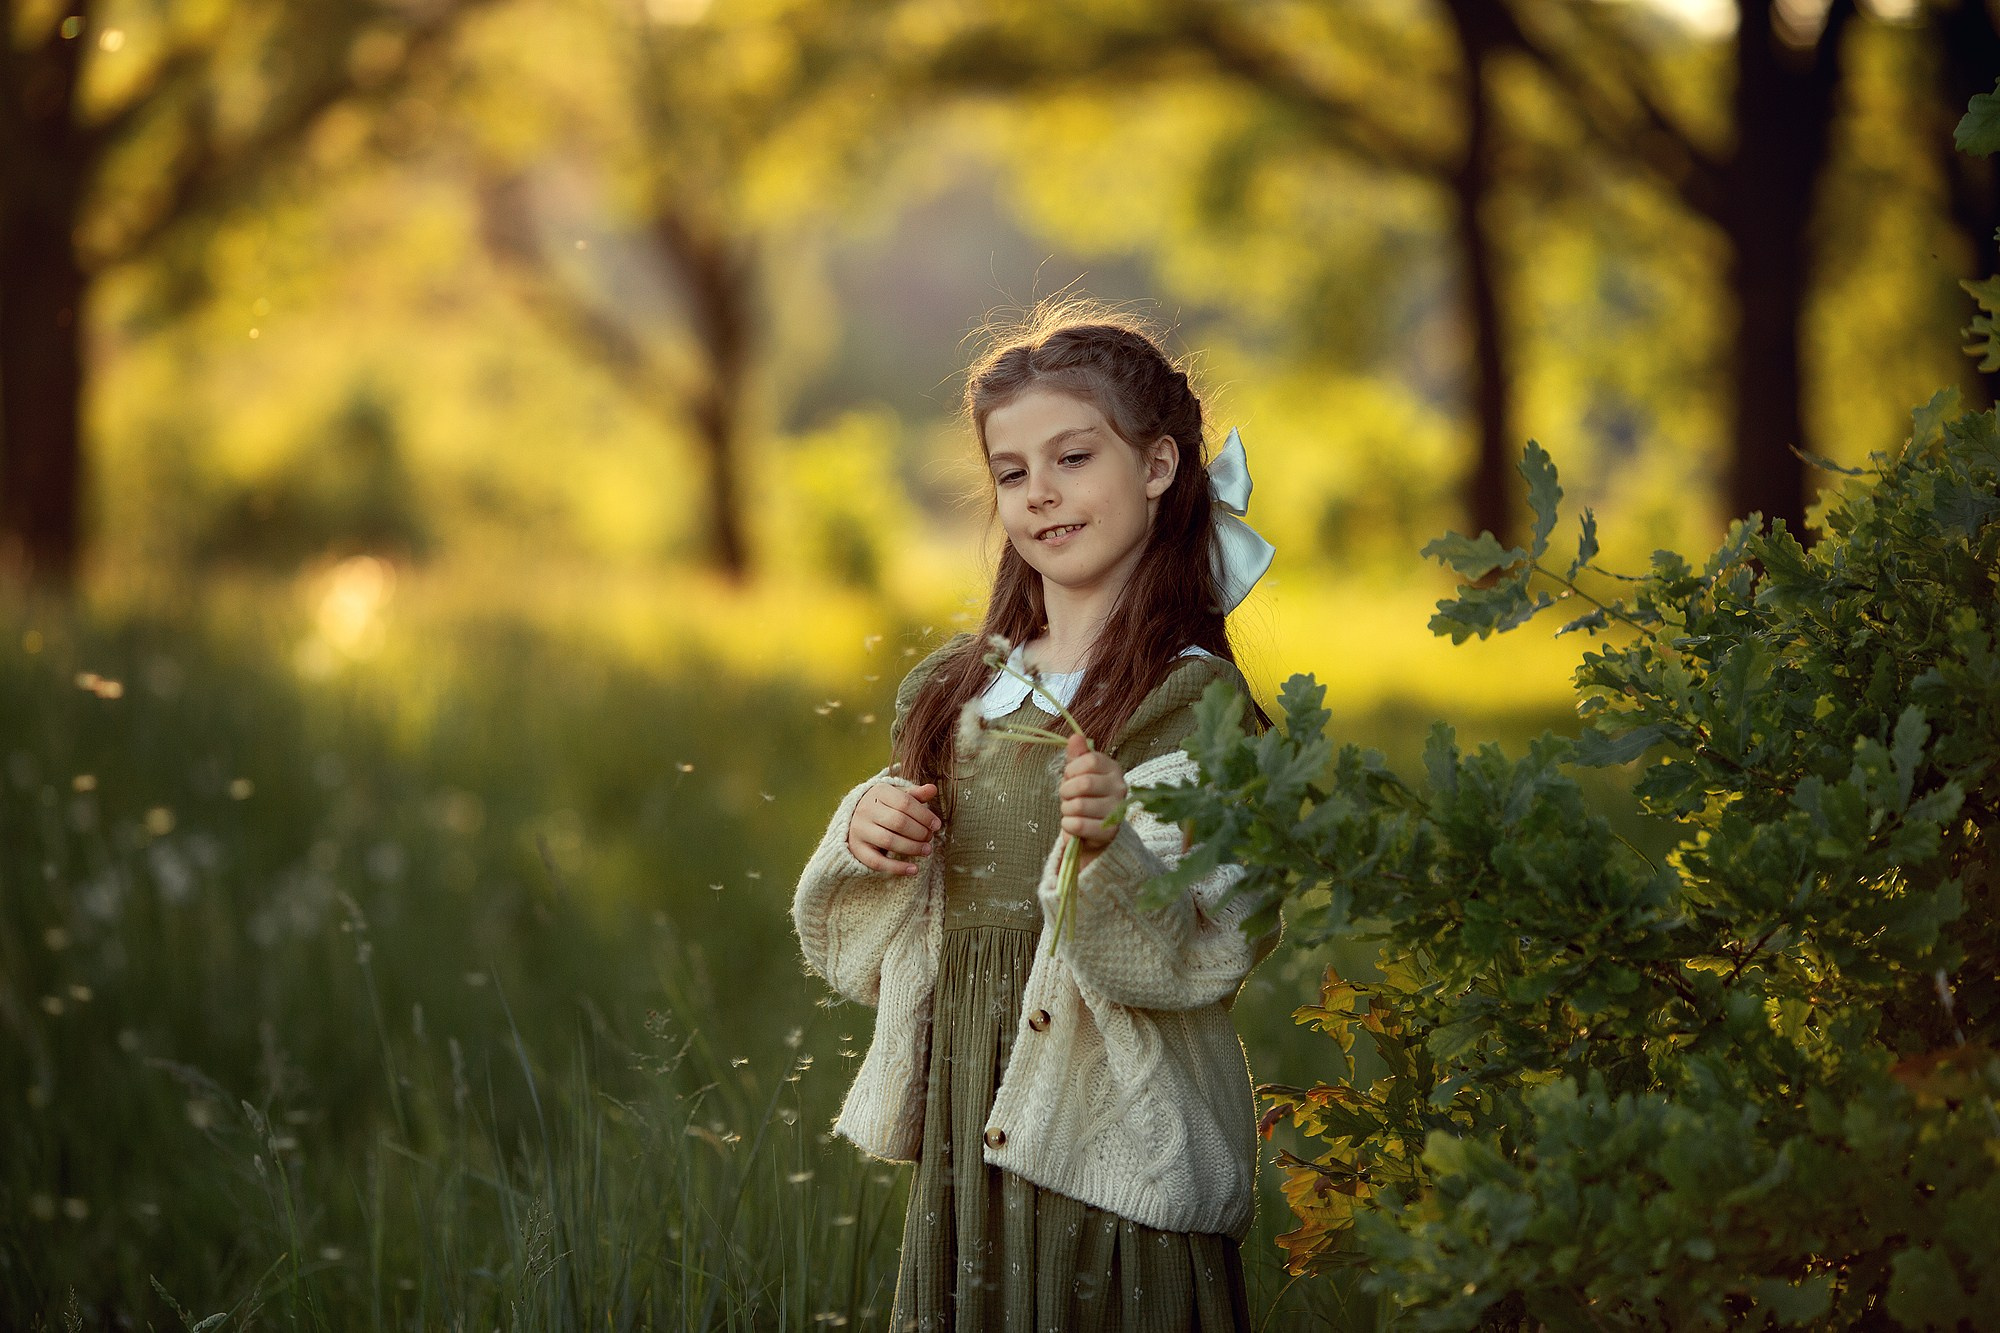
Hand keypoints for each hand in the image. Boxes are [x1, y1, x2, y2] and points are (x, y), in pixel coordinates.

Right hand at [846, 781, 940, 875]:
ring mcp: (860, 830)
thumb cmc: (885, 806)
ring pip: (889, 841)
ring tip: (927, 850)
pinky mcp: (857, 849)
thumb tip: (933, 789)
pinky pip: (877, 862)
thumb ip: (916, 794)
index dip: (924, 815)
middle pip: (898, 822)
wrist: (854, 818)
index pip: (905, 803)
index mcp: (879, 792)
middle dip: (920, 832)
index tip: (937, 825)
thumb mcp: (899, 796)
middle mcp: (866, 810)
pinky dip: (897, 868)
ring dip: (912, 848)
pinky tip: (914, 869)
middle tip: (930, 838)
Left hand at [1058, 731, 1125, 869]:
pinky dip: (1067, 825)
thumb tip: (1075, 736)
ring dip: (1066, 810)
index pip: (1089, 760)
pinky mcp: (1110, 832)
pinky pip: (1078, 825)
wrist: (1092, 830)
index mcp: (1113, 769)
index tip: (1069, 776)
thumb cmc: (1084, 796)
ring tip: (1070, 811)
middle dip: (1066, 791)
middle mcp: (1120, 788)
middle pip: (1083, 784)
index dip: (1072, 769)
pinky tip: (1071, 824)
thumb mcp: (1078, 773)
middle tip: (1067, 797)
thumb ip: (1077, 755)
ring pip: (1078, 806)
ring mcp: (1117, 810)